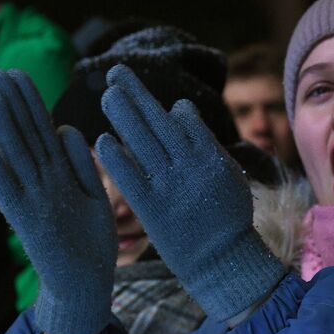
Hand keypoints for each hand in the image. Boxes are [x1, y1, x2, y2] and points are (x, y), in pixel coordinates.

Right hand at [0, 69, 113, 333]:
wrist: (87, 284)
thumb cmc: (90, 239)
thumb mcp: (94, 196)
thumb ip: (83, 165)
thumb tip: (67, 129)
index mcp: (60, 174)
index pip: (42, 129)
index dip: (31, 103)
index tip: (18, 71)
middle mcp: (42, 183)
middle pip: (27, 137)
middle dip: (14, 105)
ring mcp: (34, 201)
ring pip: (18, 158)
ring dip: (3, 129)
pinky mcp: (28, 223)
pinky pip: (10, 195)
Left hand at [97, 64, 285, 323]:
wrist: (222, 262)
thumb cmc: (227, 219)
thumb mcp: (230, 178)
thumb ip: (206, 143)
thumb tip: (181, 110)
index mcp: (212, 159)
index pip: (187, 121)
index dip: (170, 108)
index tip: (155, 99)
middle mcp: (191, 167)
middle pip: (159, 122)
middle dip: (137, 95)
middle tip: (115, 72)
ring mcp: (171, 186)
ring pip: (143, 141)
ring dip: (123, 114)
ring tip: (107, 93)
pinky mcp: (152, 208)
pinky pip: (131, 176)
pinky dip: (117, 157)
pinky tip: (103, 140)